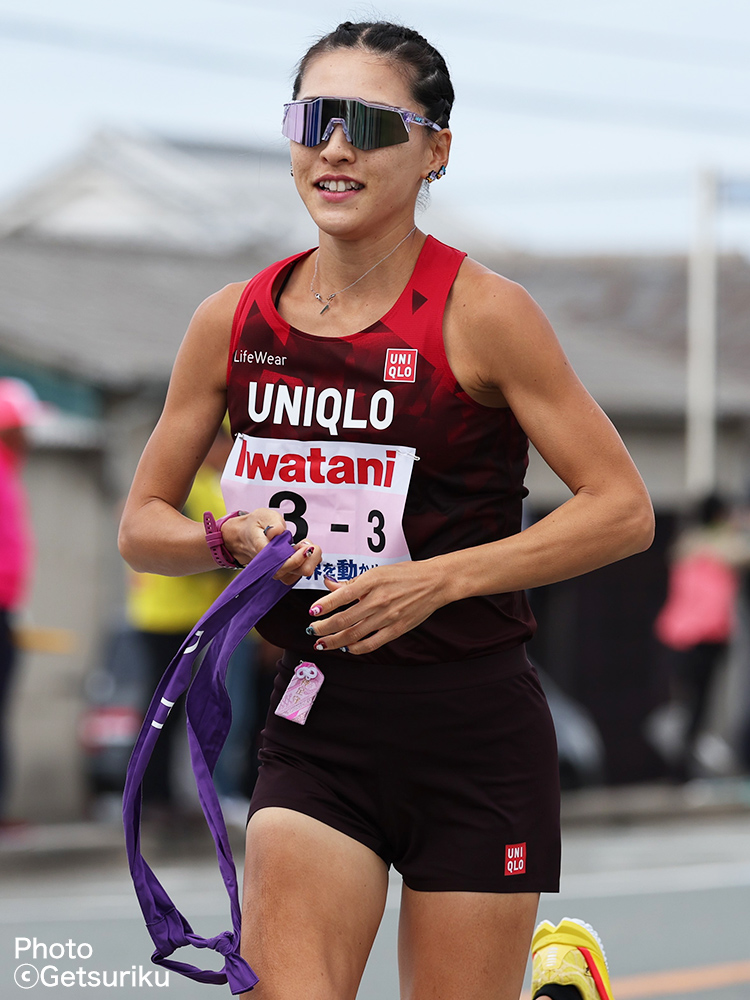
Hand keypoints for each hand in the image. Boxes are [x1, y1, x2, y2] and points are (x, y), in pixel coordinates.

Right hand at [221, 508, 320, 584]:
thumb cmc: (255, 526)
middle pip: (295, 573)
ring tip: (303, 545)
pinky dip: (307, 562)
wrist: (244, 537)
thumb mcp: (262, 516)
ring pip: (300, 575)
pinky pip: (300, 573)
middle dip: (308, 557)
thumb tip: (276, 531)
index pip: (282, 563)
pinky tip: (302, 551)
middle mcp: (270, 567)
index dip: (297, 557)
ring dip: (309, 559)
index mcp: (263, 552)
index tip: (305, 545)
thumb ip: (272, 522)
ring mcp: (277, 572)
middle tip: (306, 543)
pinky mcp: (284, 573)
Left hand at [305, 559, 445, 653]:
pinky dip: (356, 648)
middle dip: (323, 627)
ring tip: (322, 643)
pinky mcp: (396, 629)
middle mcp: (378, 600)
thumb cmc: (405, 574)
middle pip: (343, 619)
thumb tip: (329, 585)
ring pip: (354, 634)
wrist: (434, 582)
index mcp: (372, 582)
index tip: (312, 612)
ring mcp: (387, 617)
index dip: (323, 606)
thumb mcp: (377, 572)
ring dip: (335, 641)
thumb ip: (352, 582)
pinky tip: (347, 647)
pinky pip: (372, 643)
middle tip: (312, 630)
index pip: (340, 596)